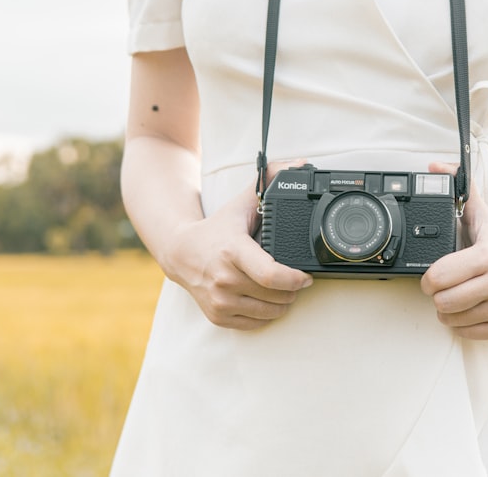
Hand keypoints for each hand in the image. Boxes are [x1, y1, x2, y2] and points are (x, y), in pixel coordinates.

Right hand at [158, 162, 312, 330]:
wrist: (180, 253)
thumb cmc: (217, 229)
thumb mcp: (240, 204)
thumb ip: (268, 182)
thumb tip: (297, 164)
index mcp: (233, 251)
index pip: (271, 275)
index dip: (295, 279)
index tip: (306, 276)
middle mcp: (224, 279)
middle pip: (276, 296)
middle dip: (294, 290)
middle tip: (297, 280)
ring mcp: (220, 301)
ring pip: (269, 312)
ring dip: (283, 303)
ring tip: (283, 289)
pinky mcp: (218, 317)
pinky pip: (256, 324)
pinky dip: (266, 314)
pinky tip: (265, 299)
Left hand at [420, 162, 487, 339]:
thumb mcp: (480, 213)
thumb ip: (458, 188)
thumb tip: (434, 166)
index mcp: (487, 256)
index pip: (438, 277)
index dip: (428, 278)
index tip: (432, 275)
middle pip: (443, 302)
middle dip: (437, 295)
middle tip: (443, 286)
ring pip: (452, 319)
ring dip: (448, 309)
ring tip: (458, 295)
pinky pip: (467, 332)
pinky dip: (462, 323)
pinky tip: (470, 307)